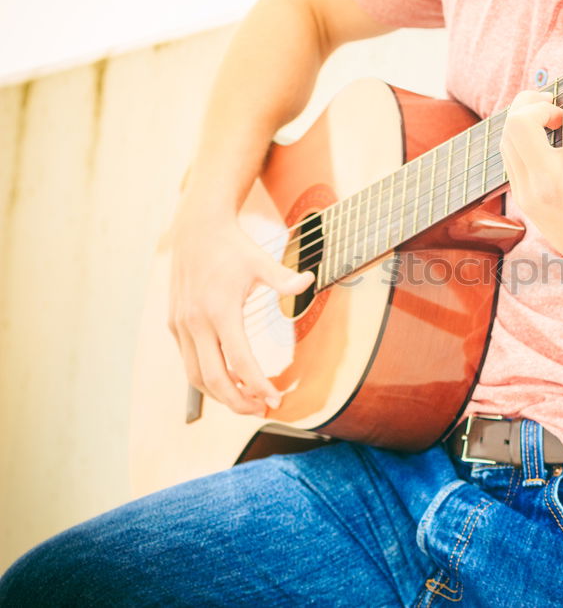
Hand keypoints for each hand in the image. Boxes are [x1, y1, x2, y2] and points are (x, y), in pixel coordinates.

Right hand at [167, 205, 313, 414]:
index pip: (239, 361)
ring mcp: (181, 325)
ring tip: (247, 401)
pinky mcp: (174, 324)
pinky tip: (229, 380)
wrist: (196, 229)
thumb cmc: (233, 247)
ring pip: (196, 376)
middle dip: (238, 401)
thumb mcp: (261, 260)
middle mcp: (196, 322)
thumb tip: (308, 281)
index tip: (275, 399)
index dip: (258, 386)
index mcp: (220, 310)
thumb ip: (284, 278)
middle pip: (213, 379)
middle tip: (262, 410)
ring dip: (221, 395)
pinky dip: (207, 378)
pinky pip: (189, 361)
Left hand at [500, 45, 562, 297]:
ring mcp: (530, 195)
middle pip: (519, 121)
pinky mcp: (523, 201)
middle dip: (538, 100)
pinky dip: (522, 138)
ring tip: (556, 118)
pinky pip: (509, 156)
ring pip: (506, 137)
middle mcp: (548, 186)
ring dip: (527, 117)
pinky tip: (547, 137)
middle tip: (562, 104)